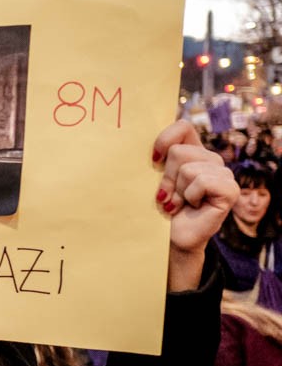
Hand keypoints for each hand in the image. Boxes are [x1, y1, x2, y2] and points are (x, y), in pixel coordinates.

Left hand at [153, 120, 237, 290]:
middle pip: (179, 151)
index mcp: (192, 151)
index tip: (153, 162)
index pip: (183, 127)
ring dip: (177, 191)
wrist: (168, 239)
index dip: (164, 140)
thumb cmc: (157, 209)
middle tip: (166, 196)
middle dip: (166, 177)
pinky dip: (190, 196)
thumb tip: (135, 140)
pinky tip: (192, 207)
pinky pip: (203, 181)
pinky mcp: (230, 190)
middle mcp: (210, 159)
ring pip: (189, 168)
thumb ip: (154, 159)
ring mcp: (223, 174)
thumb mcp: (152, 180)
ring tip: (178, 204)